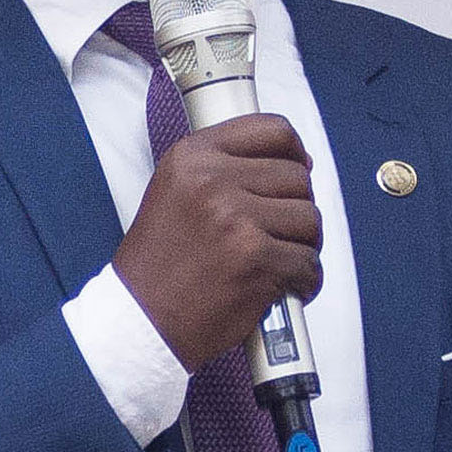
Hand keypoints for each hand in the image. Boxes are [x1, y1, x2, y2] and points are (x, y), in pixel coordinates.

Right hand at [112, 114, 321, 371]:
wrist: (140, 321)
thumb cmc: (162, 262)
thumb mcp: (177, 191)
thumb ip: (226, 167)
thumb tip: (298, 162)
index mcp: (193, 156)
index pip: (273, 130)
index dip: (295, 153)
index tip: (297, 171)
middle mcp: (213, 181)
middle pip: (298, 178)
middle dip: (296, 210)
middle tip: (277, 236)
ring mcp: (236, 220)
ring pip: (310, 219)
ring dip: (303, 246)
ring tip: (278, 263)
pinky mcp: (257, 260)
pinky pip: (309, 262)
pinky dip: (305, 281)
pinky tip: (285, 288)